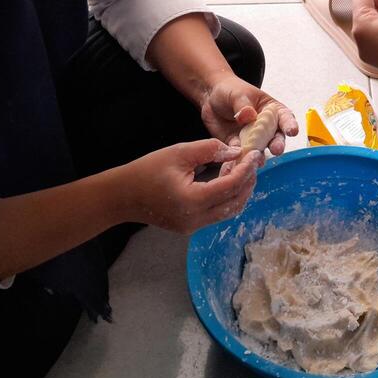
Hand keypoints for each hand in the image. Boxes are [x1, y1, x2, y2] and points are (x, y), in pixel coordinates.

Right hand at [118, 138, 261, 234]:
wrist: (122, 196)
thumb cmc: (147, 171)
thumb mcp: (179, 153)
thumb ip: (209, 150)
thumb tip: (234, 152)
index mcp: (193, 201)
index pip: (230, 186)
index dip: (246, 169)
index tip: (255, 154)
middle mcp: (196, 219)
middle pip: (235, 202)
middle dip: (248, 182)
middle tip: (253, 162)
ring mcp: (193, 227)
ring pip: (229, 211)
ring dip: (239, 191)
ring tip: (242, 169)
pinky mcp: (190, 227)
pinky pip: (217, 214)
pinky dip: (226, 197)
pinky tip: (226, 179)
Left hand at [199, 75, 298, 157]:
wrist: (211, 98)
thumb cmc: (230, 91)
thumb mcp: (237, 94)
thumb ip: (243, 105)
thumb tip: (248, 115)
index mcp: (271, 110)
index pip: (284, 117)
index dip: (290, 124)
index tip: (292, 131)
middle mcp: (265, 127)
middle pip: (275, 137)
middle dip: (277, 144)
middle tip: (277, 149)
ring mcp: (252, 138)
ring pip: (259, 149)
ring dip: (259, 155)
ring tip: (258, 159)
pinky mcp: (237, 146)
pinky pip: (240, 154)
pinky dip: (240, 158)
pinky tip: (238, 161)